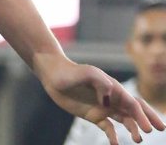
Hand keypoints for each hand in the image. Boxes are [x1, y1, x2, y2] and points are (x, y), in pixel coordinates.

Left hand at [40, 56, 164, 144]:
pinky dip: (114, 136)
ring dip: (133, 129)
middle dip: (148, 119)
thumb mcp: (87, 73)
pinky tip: (115, 144)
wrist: (52, 75)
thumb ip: (101, 82)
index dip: (143, 116)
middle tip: (158, 129)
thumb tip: (111, 96)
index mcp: (114, 88)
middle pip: (135, 110)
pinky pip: (108, 128)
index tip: (148, 129)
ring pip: (125, 120)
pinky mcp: (93, 115)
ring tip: (137, 139)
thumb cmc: (70, 71)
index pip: (133, 103)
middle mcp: (112, 98)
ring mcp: (103, 107)